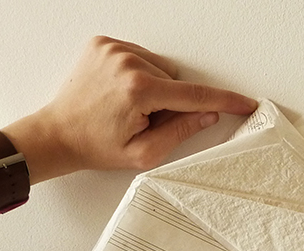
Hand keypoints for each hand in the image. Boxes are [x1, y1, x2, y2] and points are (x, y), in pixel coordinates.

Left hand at [5, 36, 257, 179]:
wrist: (57, 135)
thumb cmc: (96, 146)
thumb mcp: (143, 153)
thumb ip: (181, 132)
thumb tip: (208, 114)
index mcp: (139, 91)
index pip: (194, 96)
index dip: (224, 101)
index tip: (246, 103)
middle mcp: (127, 62)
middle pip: (176, 79)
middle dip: (169, 100)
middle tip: (142, 120)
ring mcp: (113, 49)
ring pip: (159, 66)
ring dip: (153, 86)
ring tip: (127, 106)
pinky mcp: (103, 43)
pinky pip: (139, 56)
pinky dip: (137, 73)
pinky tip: (118, 91)